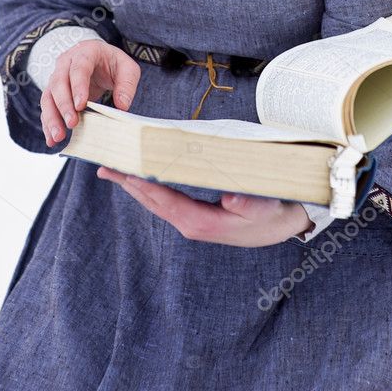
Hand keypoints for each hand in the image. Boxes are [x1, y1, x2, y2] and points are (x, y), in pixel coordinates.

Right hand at [40, 40, 140, 147]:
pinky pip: (47, 107)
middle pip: (59, 82)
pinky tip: (51, 140)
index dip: (78, 86)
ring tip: (58, 137)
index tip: (80, 105)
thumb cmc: (113, 63)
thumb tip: (122, 106)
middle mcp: (66, 62)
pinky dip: (48, 124)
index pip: (79, 67)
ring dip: (51, 117)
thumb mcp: (127, 68)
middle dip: (64, 105)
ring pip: (48, 96)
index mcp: (86, 52)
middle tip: (72, 123)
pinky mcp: (53, 92)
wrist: (100, 59)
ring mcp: (57, 76)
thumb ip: (127, 84)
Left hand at [96, 168, 314, 245]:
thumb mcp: (268, 208)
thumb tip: (231, 200)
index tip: (124, 172)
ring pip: (157, 202)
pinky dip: (151, 187)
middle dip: (129, 184)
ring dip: (136, 185)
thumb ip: (250, 204)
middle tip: (105, 167)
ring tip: (115, 170)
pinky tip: (143, 176)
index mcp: (203, 222)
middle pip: (154, 202)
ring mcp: (193, 221)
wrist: (287, 224)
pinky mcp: (197, 216)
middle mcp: (192, 224)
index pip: (166, 202)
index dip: (144, 186)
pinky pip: (166, 200)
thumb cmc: (275, 213)